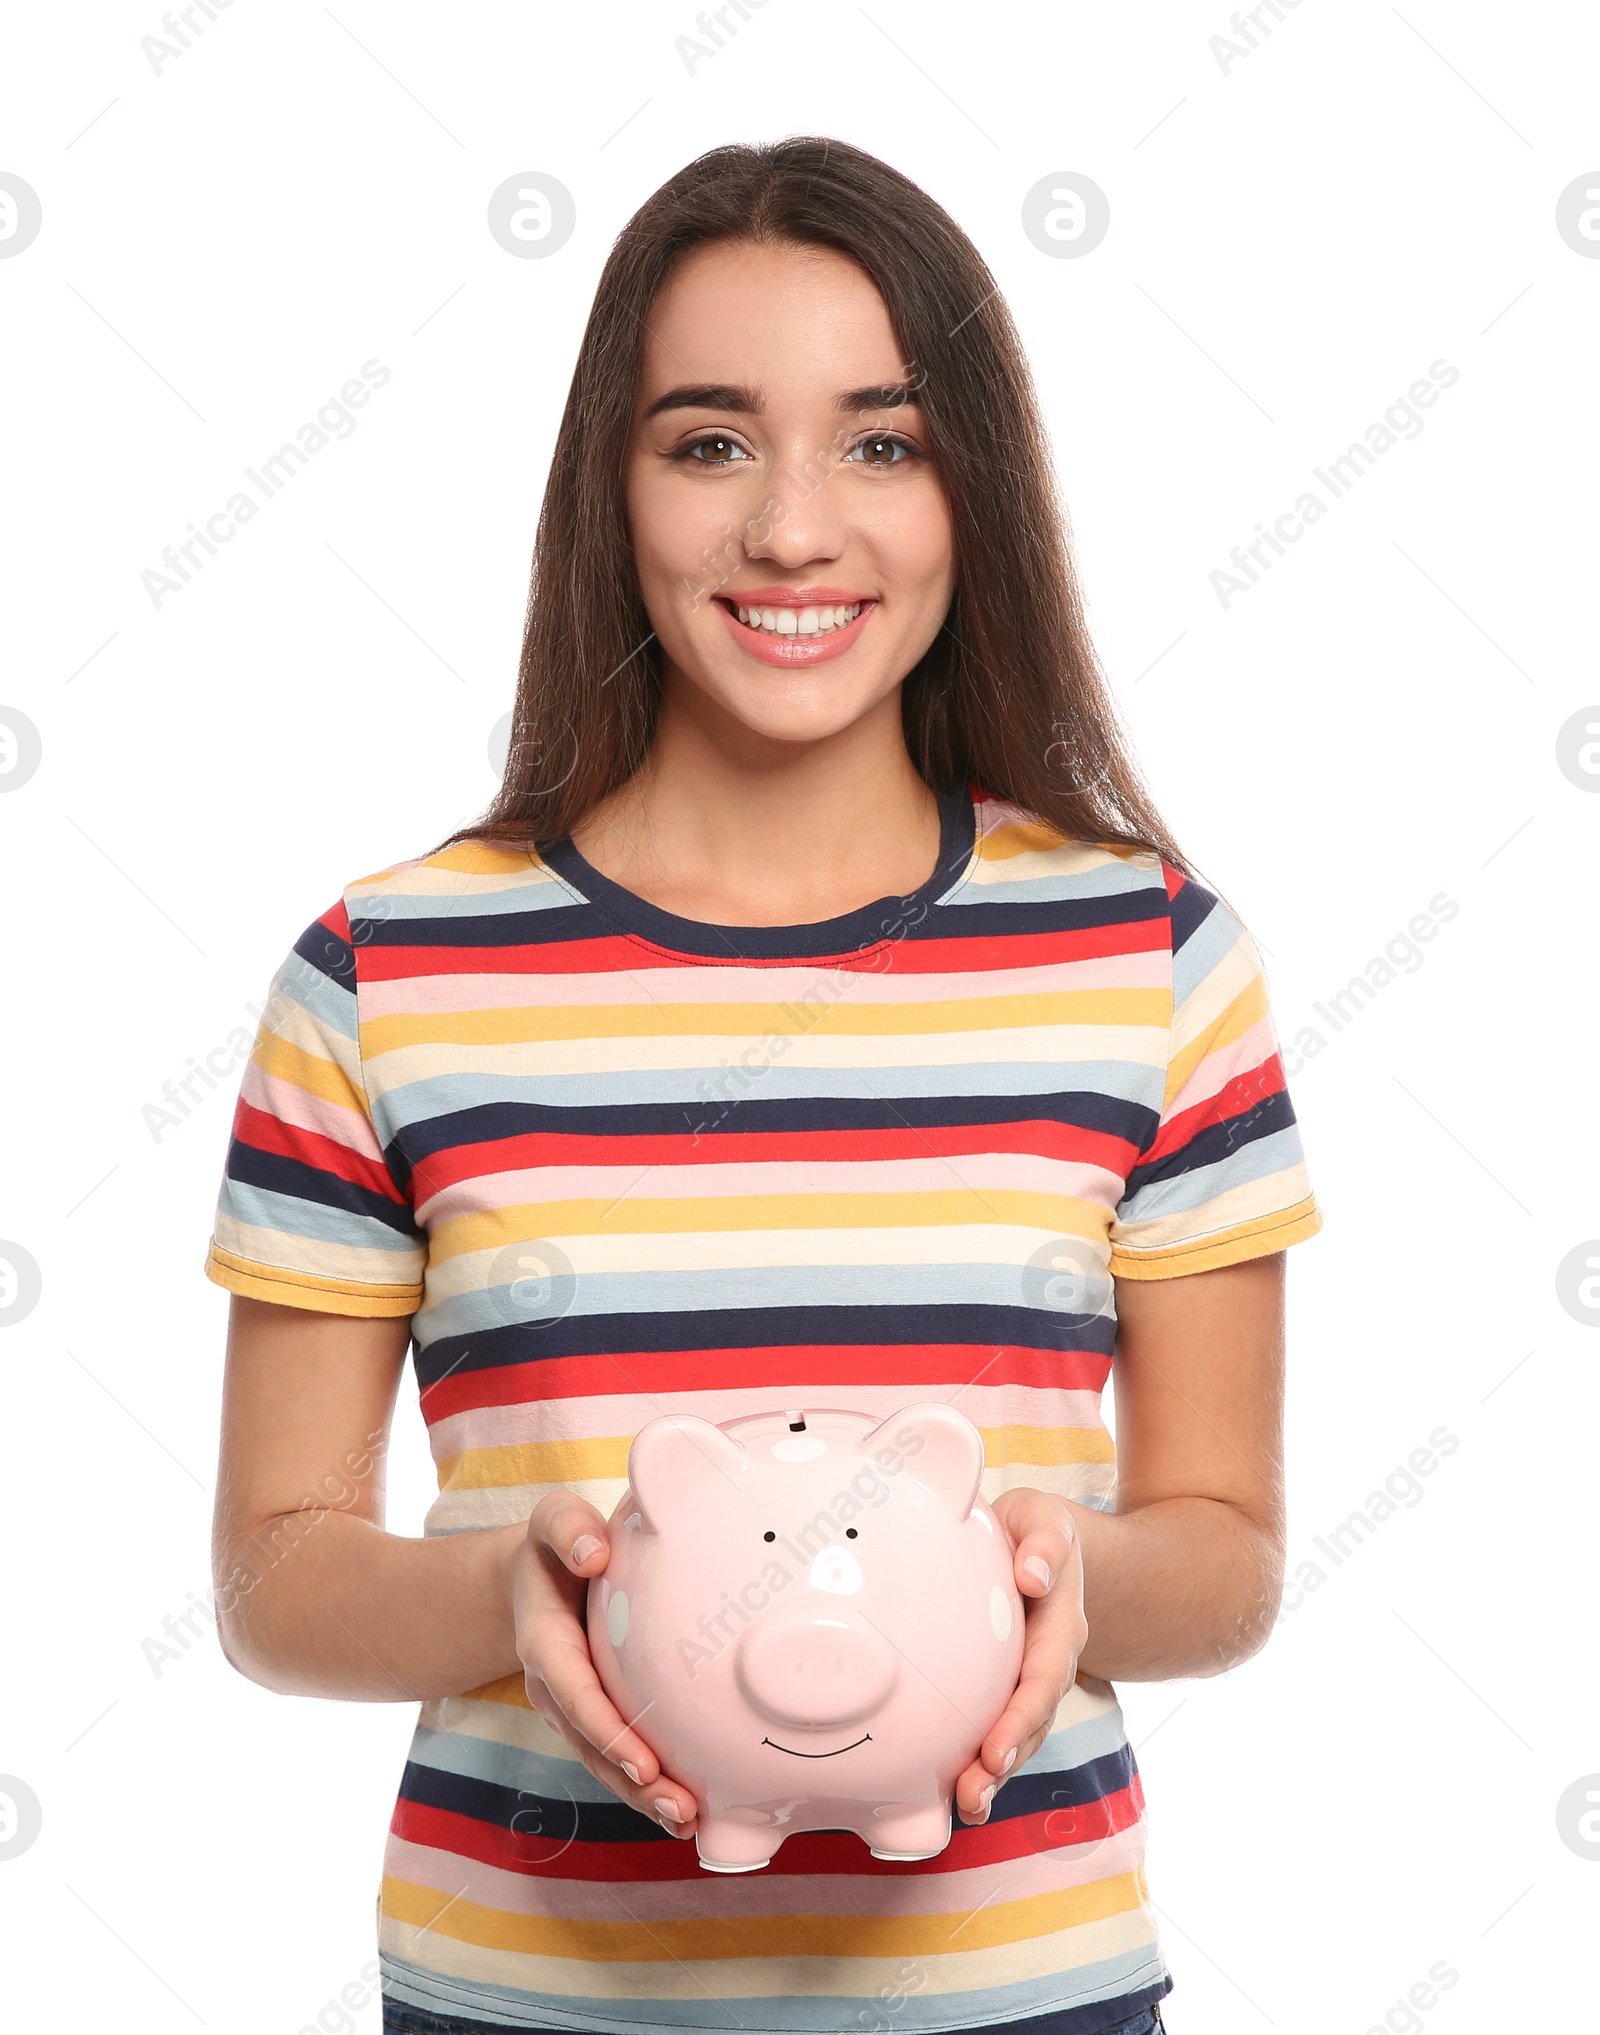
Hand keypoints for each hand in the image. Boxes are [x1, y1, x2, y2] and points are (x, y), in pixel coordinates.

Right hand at [502, 1492, 698, 1836]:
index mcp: (546, 1642)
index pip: (577, 1693)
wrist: (537, 1572)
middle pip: (592, 1744)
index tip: (645, 1763)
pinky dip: (646, 1784)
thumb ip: (568, 1529)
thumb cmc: (556, 1543)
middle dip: (633, 1782)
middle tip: (679, 1809)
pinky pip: (616, 1753)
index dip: (609, 1732)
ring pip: (604, 1760)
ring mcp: (573, 1706)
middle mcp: (555, 1685)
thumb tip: (594, 1554)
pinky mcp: (595, 1713)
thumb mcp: (553, 1519)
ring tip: (687, 1821)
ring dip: (642, 1795)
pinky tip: (686, 1807)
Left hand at [952, 1487, 1088, 1825]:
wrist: (1042, 1545)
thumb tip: (1032, 1574)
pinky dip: (976, 1765)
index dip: (1021, 1718)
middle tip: (974, 1794)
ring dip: (992, 1777)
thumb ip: (1045, 1543)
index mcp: (1059, 1628)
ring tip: (964, 1807)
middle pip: (1031, 1722)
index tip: (996, 1752)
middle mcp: (1048, 1665)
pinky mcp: (1003, 1692)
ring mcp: (1026, 1683)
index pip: (1042, 1678)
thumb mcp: (1046, 1520)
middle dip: (1005, 1762)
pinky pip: (993, 1731)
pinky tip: (947, 1795)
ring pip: (1015, 1738)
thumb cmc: (1036, 1531)